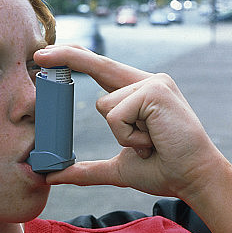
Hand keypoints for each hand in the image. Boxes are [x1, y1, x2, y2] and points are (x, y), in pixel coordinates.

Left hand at [34, 45, 231, 232]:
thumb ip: (85, 170)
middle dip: (66, 57)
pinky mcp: (155, 91)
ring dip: (122, 135)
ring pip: (105, 105)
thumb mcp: (117, 168)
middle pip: (97, 65)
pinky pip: (117, 115)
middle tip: (38, 54)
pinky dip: (129, 136)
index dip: (74, 58)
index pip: (102, 68)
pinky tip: (153, 141)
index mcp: (140, 93)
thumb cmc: (163, 171)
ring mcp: (152, 83)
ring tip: (149, 144)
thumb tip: (52, 175)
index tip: (46, 54)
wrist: (193, 179)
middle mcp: (147, 81)